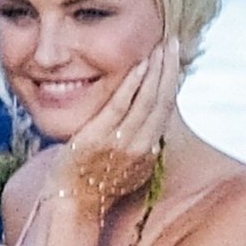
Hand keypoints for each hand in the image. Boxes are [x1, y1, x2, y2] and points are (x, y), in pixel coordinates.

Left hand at [43, 38, 179, 223]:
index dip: (172, 82)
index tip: (175, 60)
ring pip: (147, 100)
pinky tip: (139, 64)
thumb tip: (152, 135)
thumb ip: (139, 148)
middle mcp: (141, 147)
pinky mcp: (99, 138)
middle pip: (163, 101)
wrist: (71, 201)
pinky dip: (132, 84)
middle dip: (170, 70)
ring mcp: (120, 142)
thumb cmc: (93, 183)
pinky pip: (120, 105)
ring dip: (157, 70)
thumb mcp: (126, 167)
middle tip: (173, 44)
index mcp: (148, 152)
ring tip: (162, 46)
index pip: (166, 109)